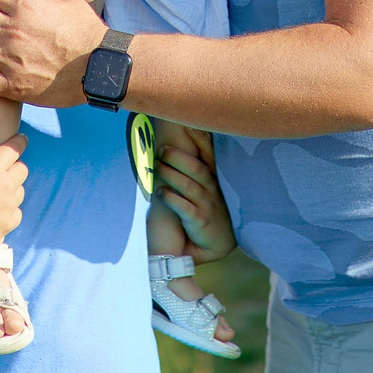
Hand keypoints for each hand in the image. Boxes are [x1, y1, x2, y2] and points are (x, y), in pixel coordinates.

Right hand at [0, 124, 26, 258]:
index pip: (15, 148)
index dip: (19, 141)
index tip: (21, 138)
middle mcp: (6, 184)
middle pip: (22, 169)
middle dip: (15, 166)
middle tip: (4, 168)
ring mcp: (9, 205)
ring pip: (20, 191)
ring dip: (13, 188)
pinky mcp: (8, 223)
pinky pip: (17, 213)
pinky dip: (10, 211)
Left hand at [155, 122, 233, 263]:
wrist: (215, 246)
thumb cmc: (206, 214)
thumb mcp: (204, 191)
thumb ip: (193, 173)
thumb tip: (174, 154)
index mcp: (212, 181)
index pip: (208, 157)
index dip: (200, 141)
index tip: (188, 127)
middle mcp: (211, 190)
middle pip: (195, 168)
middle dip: (177, 157)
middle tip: (161, 149)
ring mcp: (207, 206)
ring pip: (188, 185)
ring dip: (171, 174)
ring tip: (157, 167)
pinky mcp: (200, 221)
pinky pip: (185, 208)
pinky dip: (172, 199)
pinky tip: (161, 192)